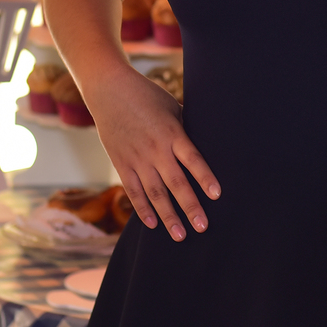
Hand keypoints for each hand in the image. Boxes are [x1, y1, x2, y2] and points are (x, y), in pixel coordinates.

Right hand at [89, 69, 218, 241]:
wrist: (109, 91)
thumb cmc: (147, 96)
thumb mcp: (172, 107)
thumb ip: (186, 129)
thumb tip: (208, 143)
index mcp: (172, 132)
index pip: (192, 159)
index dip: (205, 177)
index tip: (217, 195)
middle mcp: (155, 149)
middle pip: (176, 183)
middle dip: (190, 207)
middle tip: (203, 227)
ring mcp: (136, 158)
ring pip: (155, 193)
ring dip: (168, 216)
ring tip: (181, 235)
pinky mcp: (121, 163)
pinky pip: (133, 191)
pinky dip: (143, 209)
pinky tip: (153, 225)